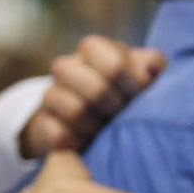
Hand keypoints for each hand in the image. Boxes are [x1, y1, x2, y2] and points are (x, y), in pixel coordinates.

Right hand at [21, 35, 164, 156]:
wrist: (92, 122)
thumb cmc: (127, 93)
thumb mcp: (144, 75)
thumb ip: (151, 66)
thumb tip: (152, 67)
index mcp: (95, 49)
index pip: (114, 63)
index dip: (132, 83)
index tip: (140, 93)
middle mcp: (68, 67)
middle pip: (97, 89)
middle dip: (117, 107)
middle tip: (124, 114)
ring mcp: (51, 94)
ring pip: (76, 111)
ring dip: (99, 126)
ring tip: (107, 129)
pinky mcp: (41, 122)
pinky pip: (60, 135)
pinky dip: (79, 143)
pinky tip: (87, 141)